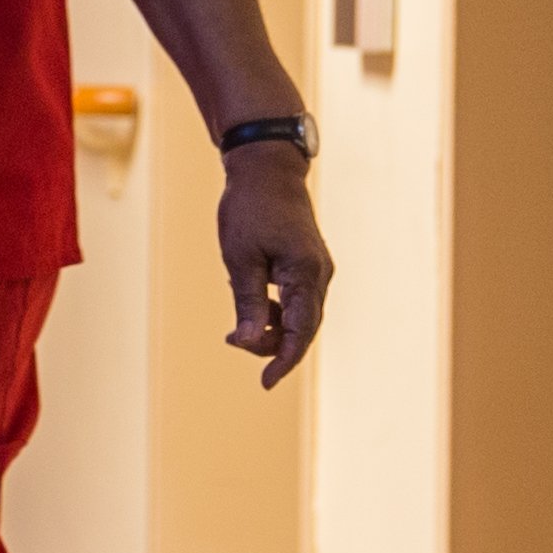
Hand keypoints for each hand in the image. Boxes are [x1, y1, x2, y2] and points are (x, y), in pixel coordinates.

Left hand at [219, 140, 330, 385]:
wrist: (267, 169)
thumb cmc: (249, 208)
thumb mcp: (240, 258)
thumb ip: (248, 303)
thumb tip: (248, 342)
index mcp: (305, 273)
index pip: (300, 332)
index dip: (283, 361)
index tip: (266, 383)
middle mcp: (319, 274)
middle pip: (301, 328)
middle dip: (270, 344)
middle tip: (233, 341)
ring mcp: (317, 269)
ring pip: (299, 316)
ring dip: (271, 328)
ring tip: (237, 326)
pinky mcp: (308, 264)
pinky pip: (296, 300)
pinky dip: (274, 310)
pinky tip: (250, 302)